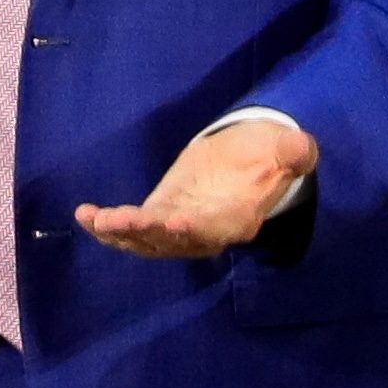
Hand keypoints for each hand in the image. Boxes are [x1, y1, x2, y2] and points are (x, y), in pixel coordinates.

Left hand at [75, 119, 318, 258]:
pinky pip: (131, 229)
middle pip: (174, 240)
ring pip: (147, 240)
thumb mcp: (283, 150)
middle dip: (146, 232)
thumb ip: (292, 152)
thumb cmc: (266, 155)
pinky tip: (84, 215)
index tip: (177, 222)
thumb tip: (304, 147)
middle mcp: (205, 231)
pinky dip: (108, 226)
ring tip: (95, 219)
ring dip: (120, 233)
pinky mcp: (158, 215)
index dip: (196, 229)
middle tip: (119, 220)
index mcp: (237, 217)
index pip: (216, 229)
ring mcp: (178, 227)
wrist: (247, 159)